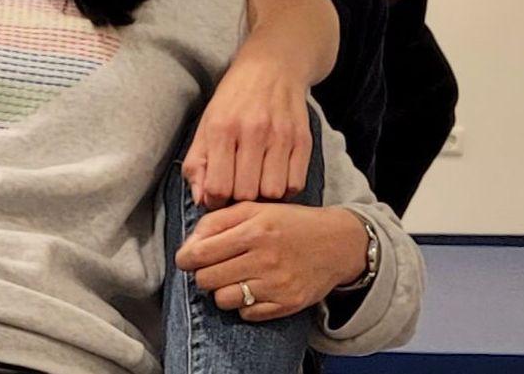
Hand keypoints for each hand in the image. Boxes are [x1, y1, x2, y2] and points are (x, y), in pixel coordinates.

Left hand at [175, 202, 368, 321]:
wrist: (337, 243)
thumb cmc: (289, 223)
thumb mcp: (253, 209)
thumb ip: (217, 221)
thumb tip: (189, 244)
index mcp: (253, 230)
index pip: (200, 253)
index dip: (185, 258)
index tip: (186, 259)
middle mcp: (265, 259)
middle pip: (207, 279)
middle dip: (202, 274)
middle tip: (211, 267)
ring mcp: (277, 285)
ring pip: (223, 300)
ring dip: (221, 291)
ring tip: (231, 278)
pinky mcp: (288, 304)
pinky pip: (247, 314)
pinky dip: (243, 304)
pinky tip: (252, 289)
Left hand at [182, 45, 312, 207]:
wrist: (272, 67)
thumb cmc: (233, 99)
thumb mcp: (206, 124)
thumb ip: (197, 163)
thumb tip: (201, 200)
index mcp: (222, 128)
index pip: (218, 186)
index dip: (215, 200)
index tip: (216, 195)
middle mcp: (252, 131)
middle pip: (245, 193)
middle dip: (238, 198)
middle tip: (237, 187)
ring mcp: (281, 136)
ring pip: (272, 192)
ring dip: (263, 195)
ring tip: (256, 181)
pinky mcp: (303, 140)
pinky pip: (295, 184)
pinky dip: (284, 188)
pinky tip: (274, 175)